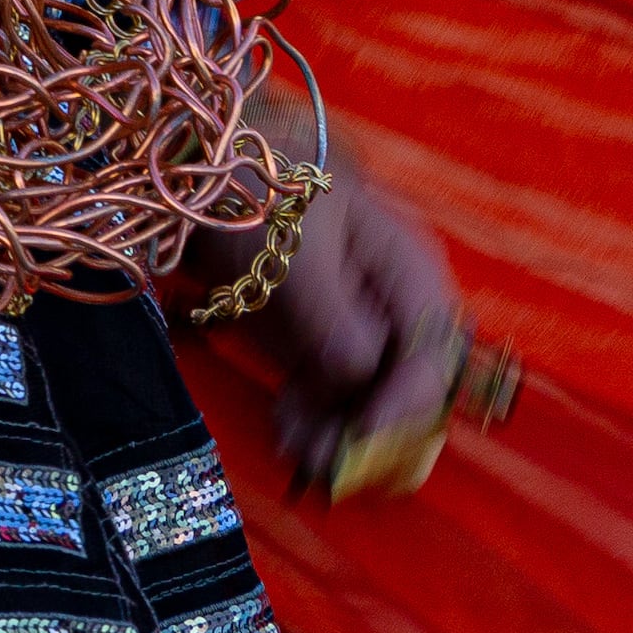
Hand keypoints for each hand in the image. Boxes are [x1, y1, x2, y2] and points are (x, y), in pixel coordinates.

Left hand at [215, 116, 467, 496]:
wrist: (198, 167)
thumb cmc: (256, 189)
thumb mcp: (294, 249)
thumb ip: (332, 316)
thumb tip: (362, 375)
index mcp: (407, 264)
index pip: (433, 348)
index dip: (409, 398)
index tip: (369, 432)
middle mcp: (391, 298)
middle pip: (401, 381)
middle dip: (369, 427)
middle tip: (329, 464)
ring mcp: (353, 320)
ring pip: (362, 394)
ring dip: (337, 429)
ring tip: (301, 455)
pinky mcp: (315, 336)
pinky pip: (325, 386)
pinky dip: (311, 412)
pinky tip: (288, 435)